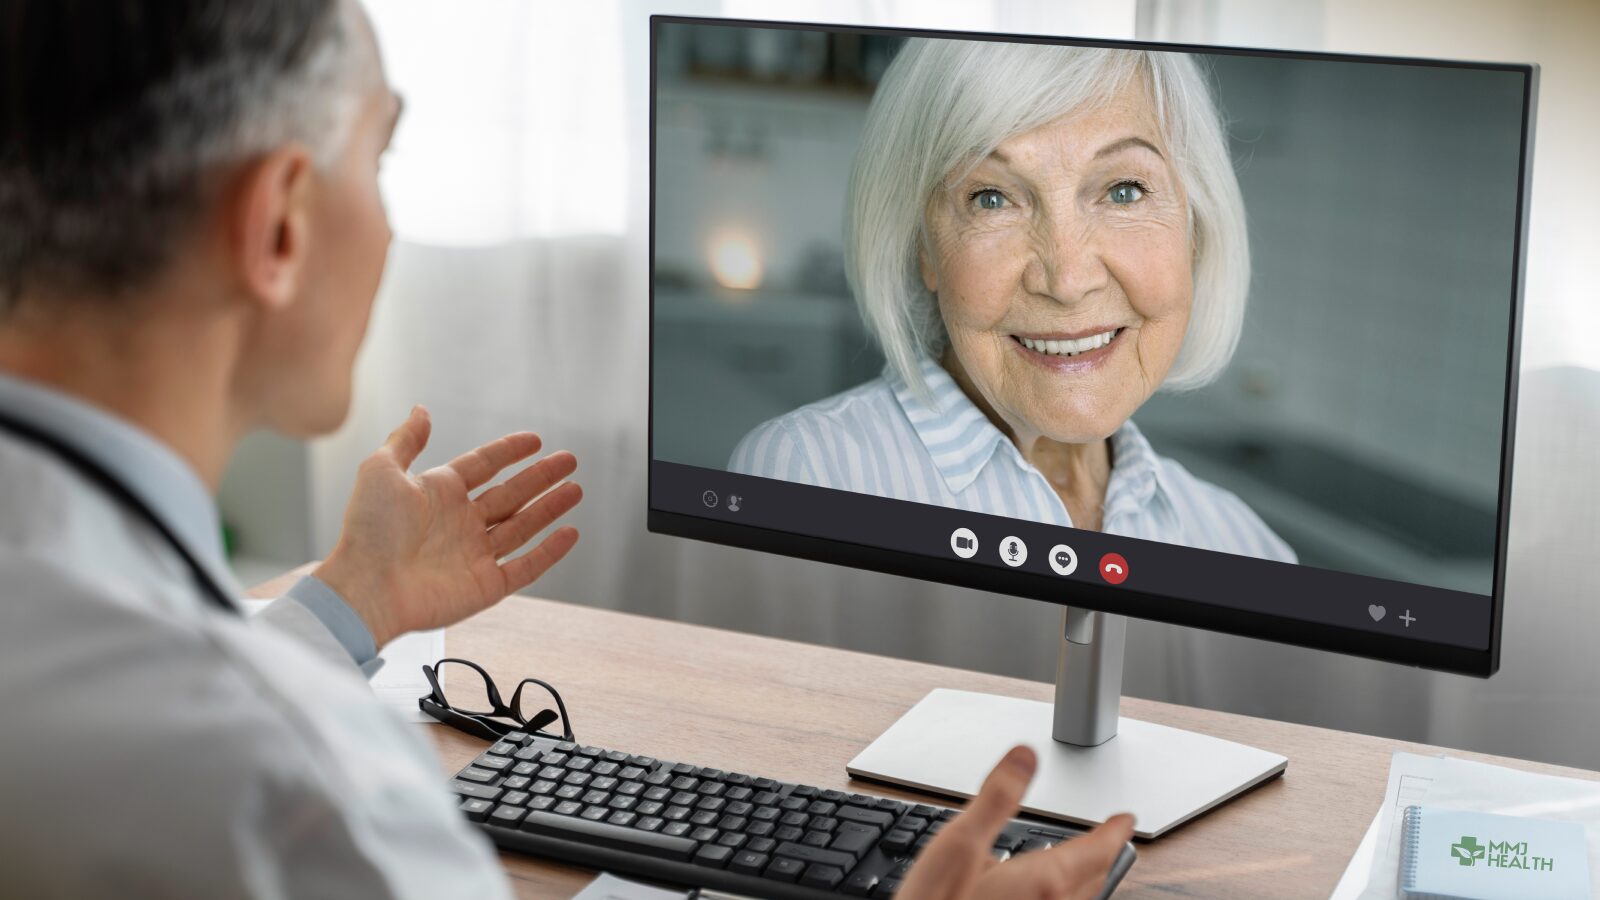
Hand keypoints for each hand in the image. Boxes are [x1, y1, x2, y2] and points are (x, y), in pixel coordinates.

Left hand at [314, 406, 581, 645]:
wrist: (366, 588)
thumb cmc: (368, 530)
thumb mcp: (381, 470)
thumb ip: (406, 439)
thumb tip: (422, 410)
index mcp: (438, 494)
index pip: (483, 466)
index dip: (509, 451)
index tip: (535, 440)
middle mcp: (459, 523)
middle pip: (510, 494)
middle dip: (541, 477)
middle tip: (569, 460)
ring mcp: (474, 555)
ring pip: (523, 527)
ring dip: (550, 508)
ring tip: (576, 489)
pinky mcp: (485, 586)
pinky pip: (525, 567)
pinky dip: (549, 552)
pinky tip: (570, 533)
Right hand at [897, 746, 1134, 899]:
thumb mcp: (957, 847)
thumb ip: (995, 801)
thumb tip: (1024, 757)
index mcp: (1041, 883)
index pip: (1094, 852)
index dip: (1113, 832)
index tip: (1126, 819)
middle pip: (1091, 881)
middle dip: (1104, 856)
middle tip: (1112, 839)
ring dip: (1086, 881)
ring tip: (1086, 866)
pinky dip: (1063, 897)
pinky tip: (1042, 896)